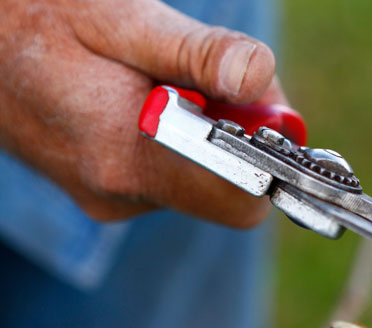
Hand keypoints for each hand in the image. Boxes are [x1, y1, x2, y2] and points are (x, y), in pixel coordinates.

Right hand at [0, 0, 285, 227]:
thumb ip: (194, 54)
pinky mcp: (107, 191)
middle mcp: (120, 193)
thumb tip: (258, 78)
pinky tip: (146, 101)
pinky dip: (177, 140)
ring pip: (198, 178)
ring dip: (206, 131)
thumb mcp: (120, 18)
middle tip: (214, 75)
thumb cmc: (39, 17)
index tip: (260, 108)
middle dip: (237, 132)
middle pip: (225, 186)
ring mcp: (111, 197)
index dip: (266, 158)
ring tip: (166, 80)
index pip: (239, 200)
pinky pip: (169, 174)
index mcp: (124, 157)